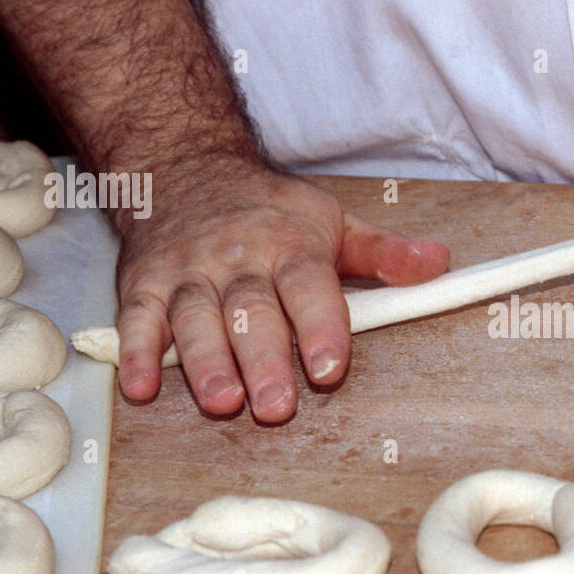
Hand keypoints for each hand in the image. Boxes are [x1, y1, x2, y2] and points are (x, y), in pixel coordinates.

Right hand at [114, 164, 449, 421]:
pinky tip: (140, 386)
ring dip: (206, 361)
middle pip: (252, 311)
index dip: (320, 327)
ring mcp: (188, 271)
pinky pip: (137, 317)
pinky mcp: (144, 283)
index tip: (330, 367)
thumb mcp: (332, 222)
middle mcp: (238, 258)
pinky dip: (136, 352)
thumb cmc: (267, 211)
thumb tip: (437, 264)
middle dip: (264, 360)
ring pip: (195, 317)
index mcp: (290, 244)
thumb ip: (383, 253)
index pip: (309, 286)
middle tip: (276, 404)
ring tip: (221, 401)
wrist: (184, 168)